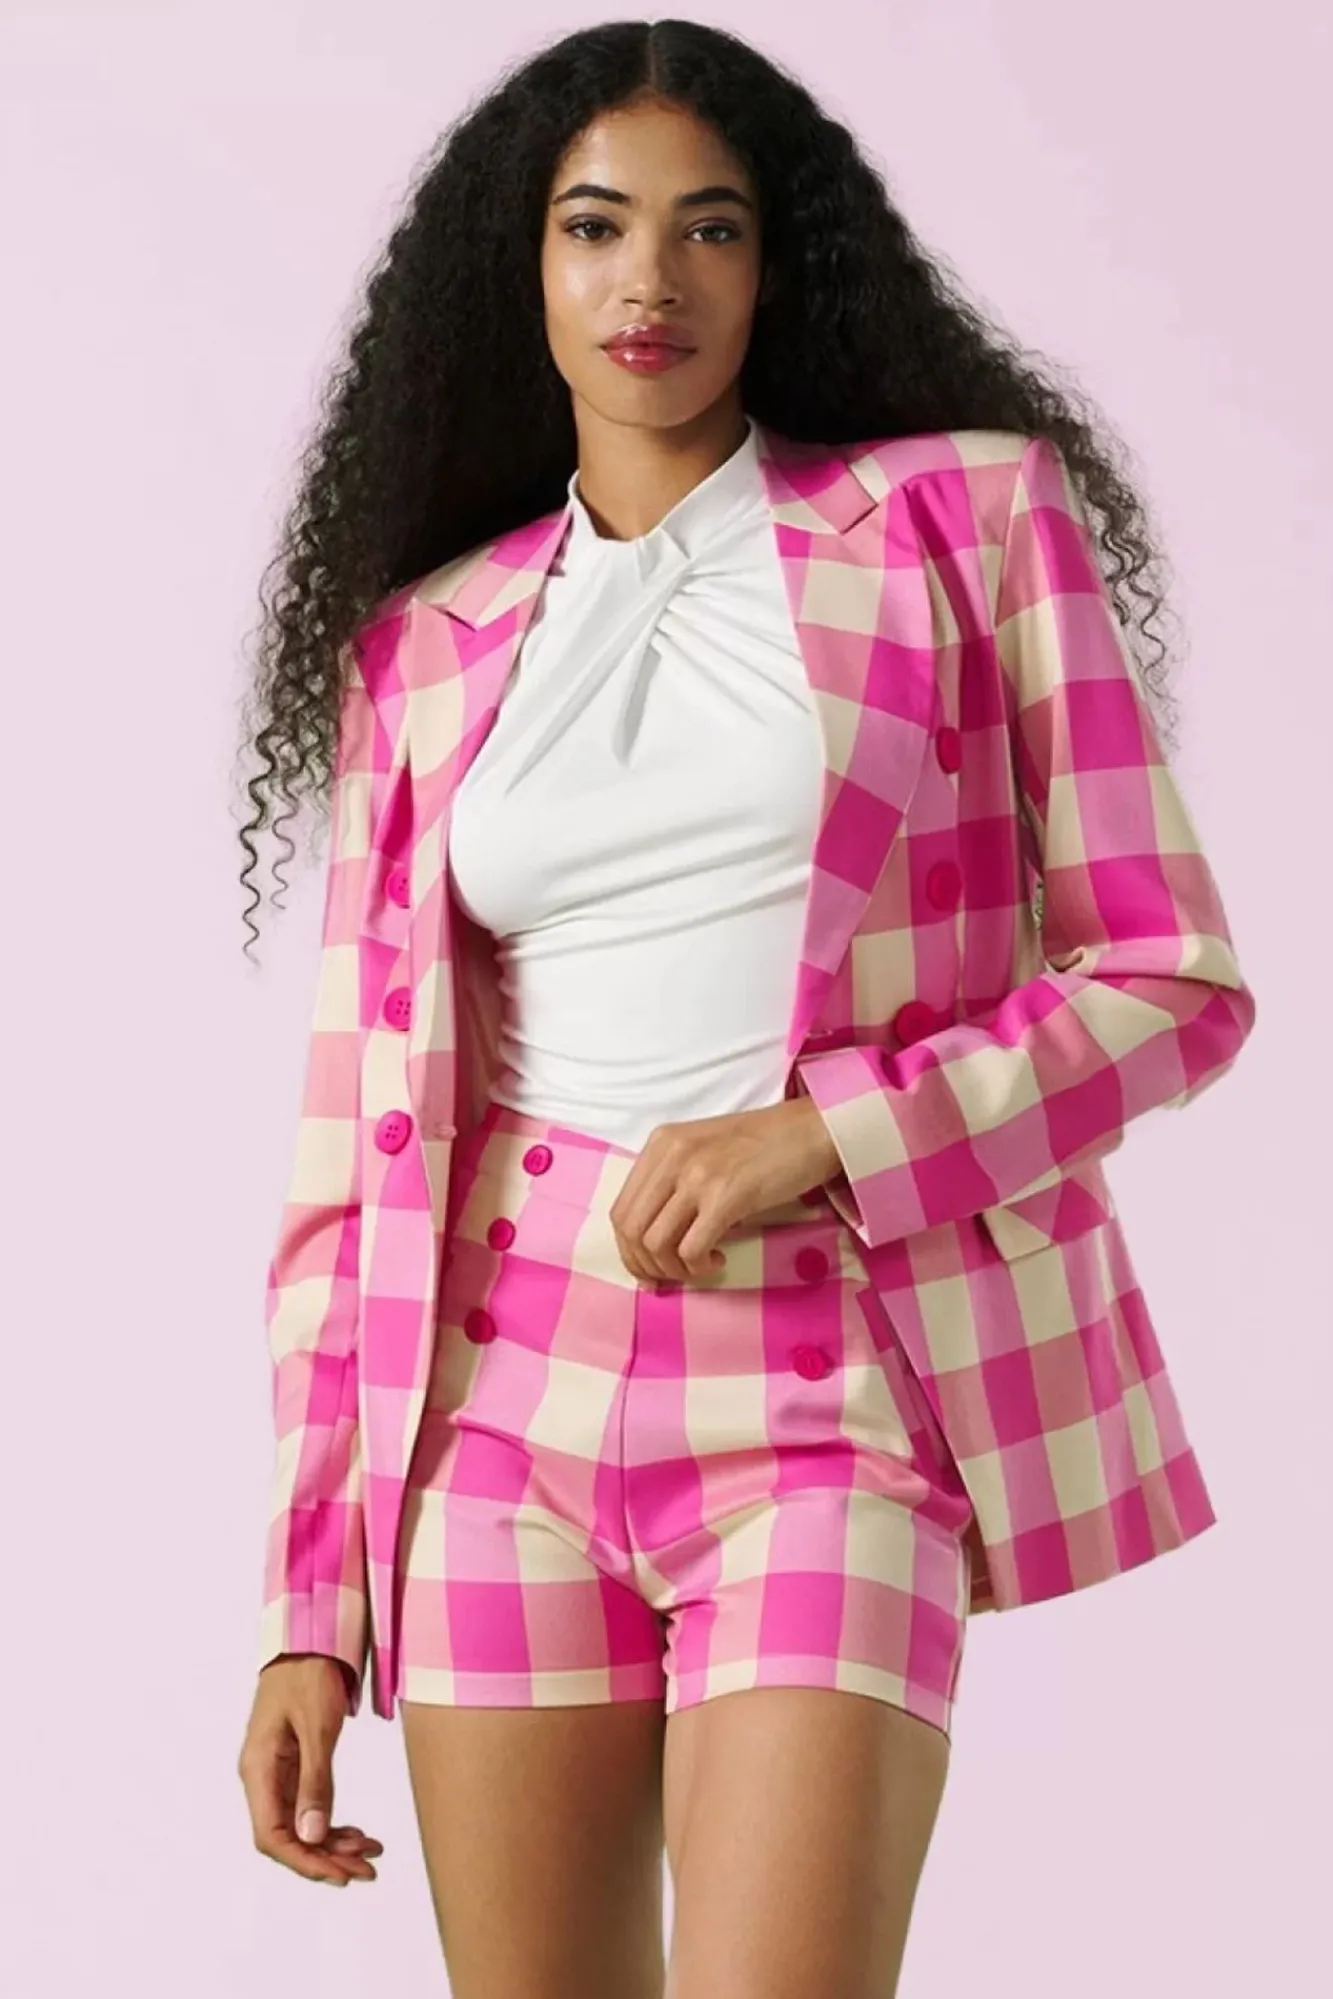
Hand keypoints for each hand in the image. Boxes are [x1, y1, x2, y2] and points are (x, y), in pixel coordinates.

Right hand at [238, 1654, 383, 1886]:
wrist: (309, 1636)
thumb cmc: (308, 1672)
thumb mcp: (317, 1725)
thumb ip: (315, 1781)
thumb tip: (311, 1836)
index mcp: (258, 1769)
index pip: (271, 1836)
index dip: (305, 1861)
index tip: (341, 1875)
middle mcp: (262, 1776)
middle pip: (287, 1837)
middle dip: (326, 1858)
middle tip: (367, 1870)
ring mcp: (276, 1771)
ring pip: (300, 1825)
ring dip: (333, 1844)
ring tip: (371, 1853)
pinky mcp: (293, 1764)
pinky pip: (308, 1806)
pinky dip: (332, 1822)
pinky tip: (357, 1833)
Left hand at [609, 1095, 840, 1284]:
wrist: (814, 1128)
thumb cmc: (765, 1143)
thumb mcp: (705, 1150)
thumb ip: (676, 1182)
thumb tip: (655, 1242)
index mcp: (661, 1143)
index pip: (621, 1209)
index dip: (629, 1250)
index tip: (649, 1270)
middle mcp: (672, 1155)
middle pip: (631, 1230)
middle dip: (645, 1266)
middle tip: (671, 1279)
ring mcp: (697, 1174)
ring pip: (656, 1243)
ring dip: (674, 1269)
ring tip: (700, 1267)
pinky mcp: (726, 1195)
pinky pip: (691, 1249)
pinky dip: (698, 1267)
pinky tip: (717, 1261)